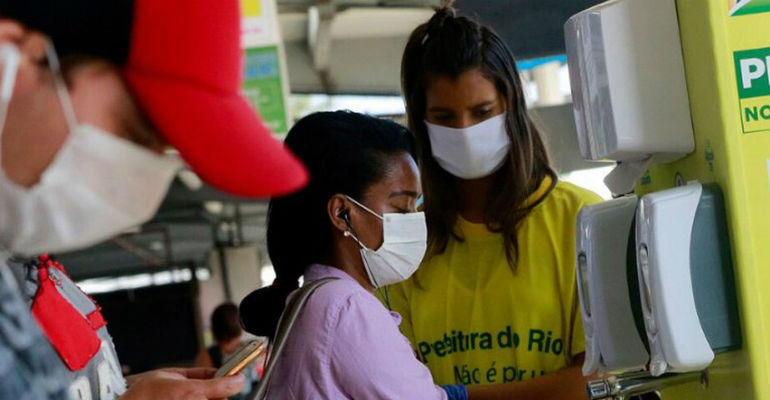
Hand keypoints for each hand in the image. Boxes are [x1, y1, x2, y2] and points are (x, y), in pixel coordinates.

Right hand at [121, 367, 244, 399]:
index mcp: (192, 392)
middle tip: (204, 390)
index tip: (238, 378)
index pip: (230, 386)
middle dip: (218, 394)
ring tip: (186, 397)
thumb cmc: (143, 393)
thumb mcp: (171, 374)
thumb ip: (199, 373)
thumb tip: (217, 371)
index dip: (237, 380)